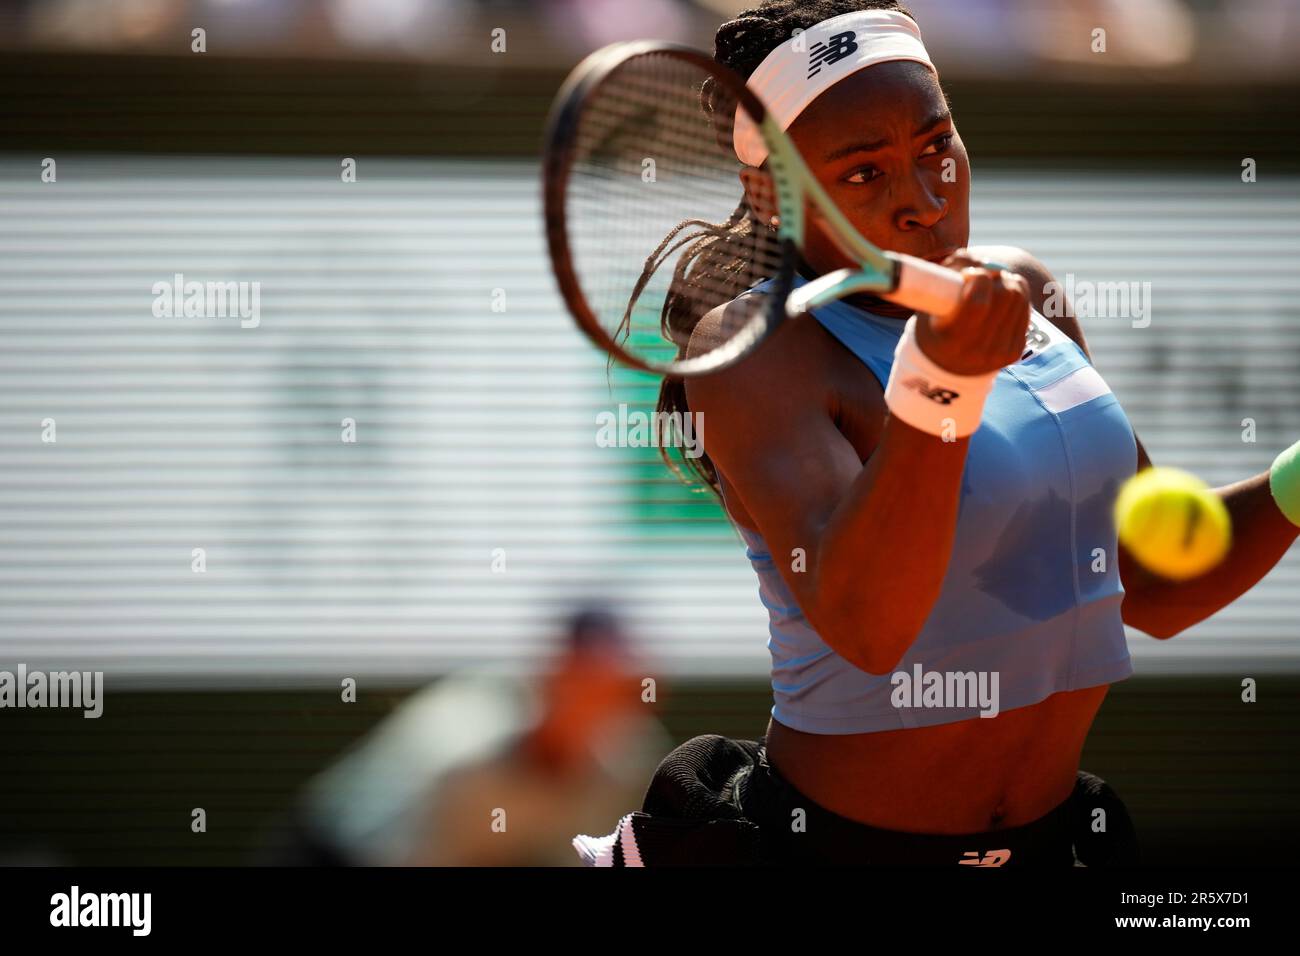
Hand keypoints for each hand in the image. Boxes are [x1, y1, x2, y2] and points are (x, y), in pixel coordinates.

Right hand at [915, 250, 1030, 376]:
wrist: (944, 365)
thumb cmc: (934, 322)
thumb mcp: (929, 299)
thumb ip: (951, 271)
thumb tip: (985, 263)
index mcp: (951, 339)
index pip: (978, 302)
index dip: (978, 277)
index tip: (969, 274)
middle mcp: (978, 350)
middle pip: (1006, 294)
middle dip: (996, 276)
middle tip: (982, 275)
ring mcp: (1000, 352)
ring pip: (1019, 296)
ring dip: (1007, 281)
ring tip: (991, 283)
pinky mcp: (1014, 350)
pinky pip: (1025, 308)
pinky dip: (1014, 294)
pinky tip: (1000, 297)